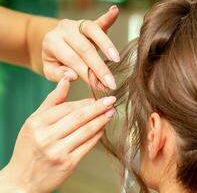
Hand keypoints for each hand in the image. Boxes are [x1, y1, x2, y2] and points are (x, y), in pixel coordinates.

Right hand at [0, 77, 115, 192]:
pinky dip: (98, 135)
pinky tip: (103, 128)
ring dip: (102, 120)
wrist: (23, 180)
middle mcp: (46, 137)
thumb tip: (66, 79)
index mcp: (37, 123)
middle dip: (98, 108)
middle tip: (111, 101)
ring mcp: (58, 151)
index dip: (85, 102)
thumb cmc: (29, 147)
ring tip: (111, 113)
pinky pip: (88, 145)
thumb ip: (52, 101)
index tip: (96, 98)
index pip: (67, 108)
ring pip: (86, 131)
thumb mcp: (34, 121)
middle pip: (79, 117)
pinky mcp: (68, 164)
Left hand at [42, 6, 119, 89]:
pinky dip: (108, 16)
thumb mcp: (50, 69)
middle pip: (85, 49)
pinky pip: (99, 19)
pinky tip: (115, 11)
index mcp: (52, 42)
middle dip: (99, 67)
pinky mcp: (88, 22)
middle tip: (111, 82)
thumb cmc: (55, 58)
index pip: (73, 61)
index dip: (88, 75)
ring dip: (107, 45)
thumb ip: (58, 74)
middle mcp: (64, 30)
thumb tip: (72, 76)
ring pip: (93, 32)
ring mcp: (77, 23)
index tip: (101, 87)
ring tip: (116, 59)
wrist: (53, 41)